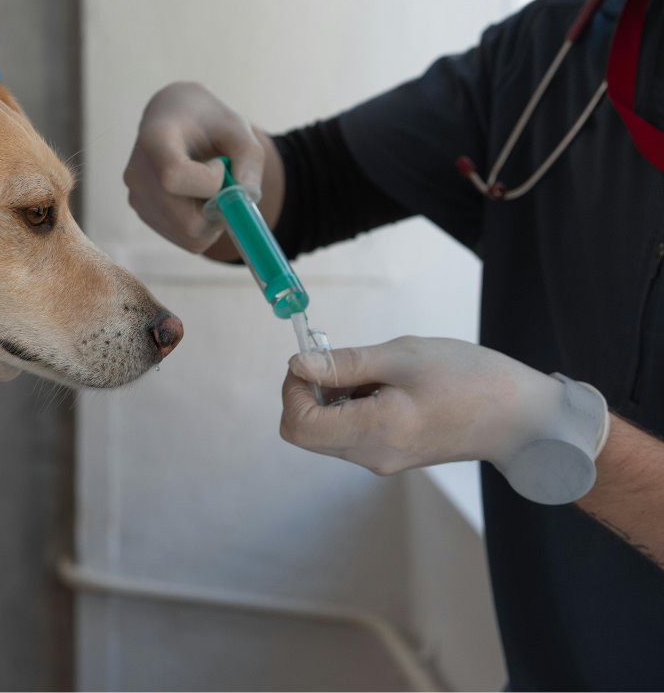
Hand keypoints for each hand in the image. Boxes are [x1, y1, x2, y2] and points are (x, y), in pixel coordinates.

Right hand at [123, 81, 263, 253]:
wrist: (174, 121)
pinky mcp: (144, 215)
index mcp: (154, 139)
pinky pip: (185, 239)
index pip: (174, 177)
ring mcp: (137, 198)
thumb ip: (250, 158)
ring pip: (189, 235)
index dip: (209, 181)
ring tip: (209, 186)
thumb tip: (246, 197)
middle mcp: (137, 173)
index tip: (220, 163)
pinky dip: (203, 225)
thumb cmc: (207, 122)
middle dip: (217, 209)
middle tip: (224, 183)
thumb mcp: (238, 128)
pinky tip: (197, 197)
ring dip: (213, 218)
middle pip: (185, 220)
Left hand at [281, 336, 609, 502]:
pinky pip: (352, 432)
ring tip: (376, 372)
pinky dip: (353, 406)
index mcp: (373, 433)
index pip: (297, 425)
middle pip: (307, 431)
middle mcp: (372, 456)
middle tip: (343, 361)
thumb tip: (297, 365)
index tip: (314, 360)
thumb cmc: (470, 378)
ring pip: (327, 431)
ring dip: (334, 397)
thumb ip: (345, 364)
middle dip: (310, 392)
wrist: (524, 416)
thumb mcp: (402, 357)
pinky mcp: (392, 455)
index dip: (292, 389)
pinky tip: (386, 386)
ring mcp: (382, 460)